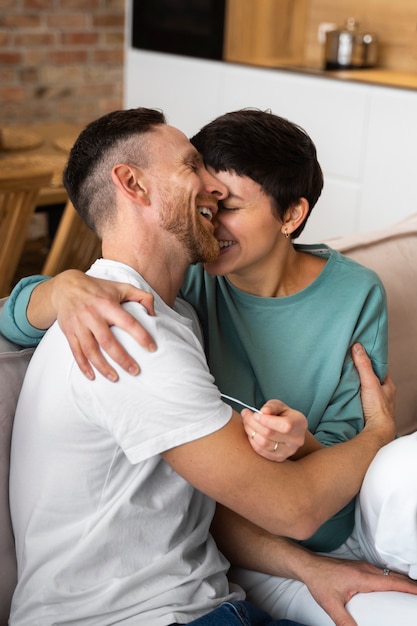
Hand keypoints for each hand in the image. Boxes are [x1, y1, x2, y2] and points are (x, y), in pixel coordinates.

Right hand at [49, 270, 156, 380]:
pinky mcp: (69, 332)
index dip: (141, 336)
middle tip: (135, 371)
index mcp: (107, 304)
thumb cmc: (99, 288)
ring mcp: (79, 325)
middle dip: (122, 359)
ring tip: (115, 378)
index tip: (152, 348)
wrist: (66, 286)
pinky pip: (76, 352)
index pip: (128, 322)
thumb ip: (141, 297)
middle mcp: (92, 315)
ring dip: (103, 366)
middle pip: (108, 341)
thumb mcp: (121, 287)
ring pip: (91, 350)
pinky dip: (83, 366)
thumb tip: (154, 314)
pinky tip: (92, 377)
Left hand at [241, 399, 306, 460]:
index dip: (266, 420)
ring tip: (246, 422)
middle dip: (253, 423)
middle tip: (245, 414)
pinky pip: (261, 451)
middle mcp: (296, 440)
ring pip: (264, 444)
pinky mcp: (279, 458)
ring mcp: (288, 451)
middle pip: (270, 434)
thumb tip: (263, 411)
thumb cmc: (283, 415)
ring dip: (250, 431)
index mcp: (299, 424)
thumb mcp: (280, 406)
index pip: (284, 425)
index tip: (254, 414)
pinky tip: (251, 433)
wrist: (289, 430)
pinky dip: (252, 441)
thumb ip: (272, 406)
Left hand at [302, 555, 416, 625]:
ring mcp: (363, 566)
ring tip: (411, 592)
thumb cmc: (319, 581)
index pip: (392, 581)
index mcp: (362, 577)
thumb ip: (343, 621)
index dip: (409, 586)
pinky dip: (392, 578)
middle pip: (394, 576)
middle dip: (410, 584)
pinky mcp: (359, 566)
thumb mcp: (331, 604)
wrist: (308, 565)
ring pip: (388, 572)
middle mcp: (365, 569)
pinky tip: (393, 586)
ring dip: (401, 581)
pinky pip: (381, 572)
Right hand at [352, 343, 395, 445]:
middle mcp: (384, 395)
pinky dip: (354, 398)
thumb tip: (357, 347)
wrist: (376, 432)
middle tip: (350, 366)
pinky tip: (346, 396)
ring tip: (345, 380)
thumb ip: (363, 365)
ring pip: (367, 391)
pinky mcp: (368, 413)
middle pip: (372, 380)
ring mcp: (376, 405)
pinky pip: (361, 401)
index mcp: (388, 386)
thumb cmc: (377, 409)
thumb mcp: (370, 382)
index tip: (360, 354)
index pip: (380, 369)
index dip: (371, 361)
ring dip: (358, 387)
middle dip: (362, 375)